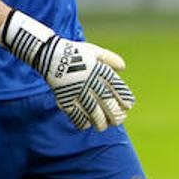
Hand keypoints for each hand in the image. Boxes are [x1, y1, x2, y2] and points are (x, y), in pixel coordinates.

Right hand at [0, 10, 134, 130]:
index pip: (116, 86)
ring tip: (104, 127)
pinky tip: (86, 125)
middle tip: (119, 120)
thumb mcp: (94, 51)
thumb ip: (109, 59)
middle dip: (115, 113)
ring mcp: (77, 90)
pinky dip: (81, 120)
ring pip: (92, 110)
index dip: (123, 97)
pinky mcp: (64, 96)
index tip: (128, 106)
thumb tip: (123, 67)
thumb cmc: (75, 52)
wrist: (50, 54)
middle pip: (106, 101)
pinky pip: (74, 112)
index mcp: (99, 70)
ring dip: (99, 121)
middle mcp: (90, 81)